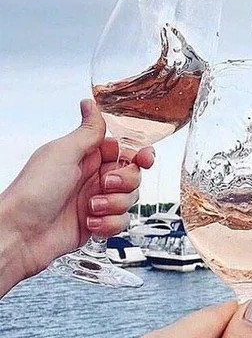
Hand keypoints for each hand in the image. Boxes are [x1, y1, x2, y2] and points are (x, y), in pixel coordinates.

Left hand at [0, 99, 153, 288]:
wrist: (22, 234)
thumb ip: (88, 131)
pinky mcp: (99, 223)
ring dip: (114, 204)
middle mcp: (95, 177)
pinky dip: (109, 224)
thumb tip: (91, 103)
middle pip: (133, 175)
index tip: (145, 159)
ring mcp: (98, 200)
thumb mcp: (64, 153)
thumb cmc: (35, 190)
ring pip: (130, 199)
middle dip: (124, 181)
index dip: (140, 154)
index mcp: (88, 156)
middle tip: (105, 184)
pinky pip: (122, 221)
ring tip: (90, 207)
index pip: (125, 150)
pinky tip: (90, 224)